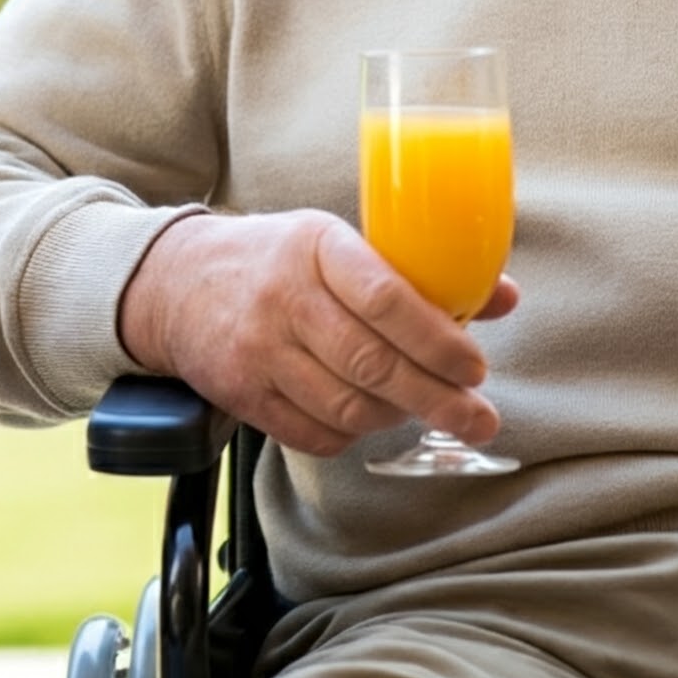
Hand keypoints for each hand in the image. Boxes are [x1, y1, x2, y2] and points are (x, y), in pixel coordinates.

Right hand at [116, 209, 518, 456]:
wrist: (176, 283)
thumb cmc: (276, 261)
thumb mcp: (335, 243)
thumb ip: (414, 273)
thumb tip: (501, 296)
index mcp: (316, 246)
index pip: (388, 298)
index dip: (440, 341)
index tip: (475, 367)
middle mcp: (284, 295)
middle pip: (375, 364)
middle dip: (438, 398)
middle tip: (478, 418)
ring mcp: (258, 347)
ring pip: (349, 406)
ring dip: (396, 417)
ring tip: (417, 409)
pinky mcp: (241, 392)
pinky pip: (314, 434)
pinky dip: (350, 435)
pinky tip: (363, 417)